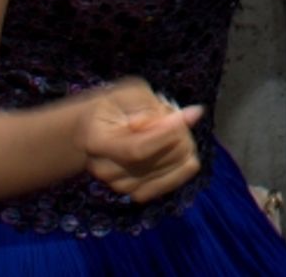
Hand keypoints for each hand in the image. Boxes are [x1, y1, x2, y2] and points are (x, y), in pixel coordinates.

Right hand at [74, 78, 203, 202]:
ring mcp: (118, 184)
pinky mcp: (132, 191)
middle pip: (154, 162)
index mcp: (97, 141)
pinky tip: (182, 154)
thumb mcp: (128, 94)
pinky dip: (180, 170)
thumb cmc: (113, 106)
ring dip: (182, 152)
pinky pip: (165, 187)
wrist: (93, 130)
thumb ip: (149, 107)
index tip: (192, 113)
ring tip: (179, 132)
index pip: (138, 148)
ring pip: (164, 175)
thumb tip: (178, 119)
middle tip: (183, 118)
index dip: (169, 133)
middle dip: (180, 138)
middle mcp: (105, 169)